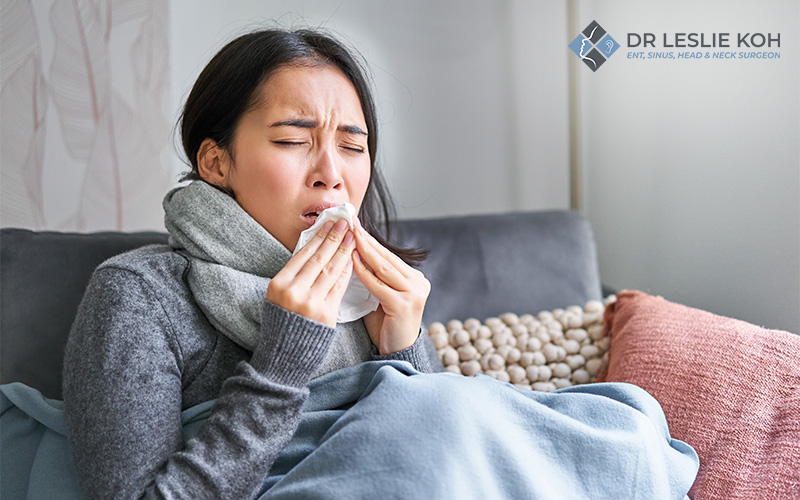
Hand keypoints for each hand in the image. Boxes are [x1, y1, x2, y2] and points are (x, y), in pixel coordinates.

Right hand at [266, 219, 354, 326]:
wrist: (285, 353)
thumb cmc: (284, 321)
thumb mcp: (279, 295)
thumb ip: (294, 274)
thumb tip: (316, 246)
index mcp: (278, 284)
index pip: (303, 254)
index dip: (319, 236)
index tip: (330, 222)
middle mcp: (294, 292)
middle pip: (319, 259)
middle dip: (334, 238)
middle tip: (345, 222)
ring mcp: (310, 303)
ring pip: (331, 270)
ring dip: (343, 251)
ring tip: (352, 236)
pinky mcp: (325, 314)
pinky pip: (339, 287)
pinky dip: (346, 272)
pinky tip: (352, 259)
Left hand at [352, 218, 429, 353]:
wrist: (396, 352)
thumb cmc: (385, 324)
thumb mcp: (381, 295)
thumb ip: (375, 276)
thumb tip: (353, 251)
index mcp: (414, 278)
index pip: (388, 255)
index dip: (371, 240)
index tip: (355, 225)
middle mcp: (418, 283)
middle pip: (387, 257)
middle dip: (366, 239)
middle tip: (350, 223)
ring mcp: (413, 294)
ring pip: (383, 267)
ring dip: (364, 250)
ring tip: (349, 236)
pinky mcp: (403, 305)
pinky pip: (378, 284)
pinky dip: (363, 272)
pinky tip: (351, 260)